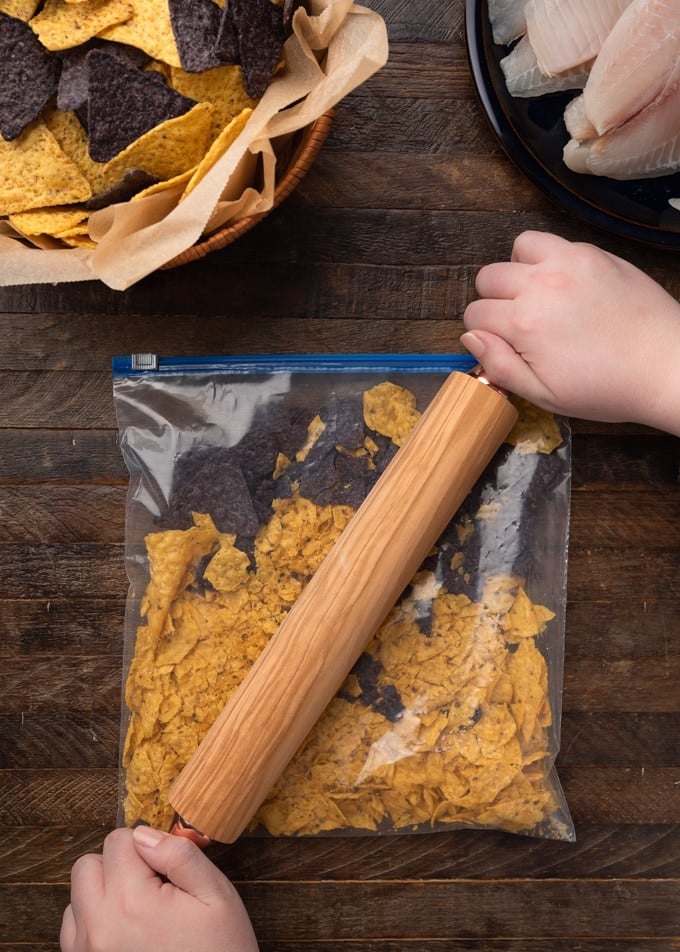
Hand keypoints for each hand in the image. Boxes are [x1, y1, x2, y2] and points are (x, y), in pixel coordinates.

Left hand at [60, 826, 258, 951]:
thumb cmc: (220, 951)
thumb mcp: (216, 896)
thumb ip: (180, 856)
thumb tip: (144, 835)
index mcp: (131, 903)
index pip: (118, 841)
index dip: (146, 848)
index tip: (166, 871)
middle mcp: (98, 929)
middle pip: (86, 866)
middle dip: (117, 865)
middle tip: (151, 887)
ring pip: (76, 898)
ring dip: (102, 895)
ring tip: (139, 913)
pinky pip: (74, 931)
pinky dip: (94, 923)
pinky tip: (127, 932)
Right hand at [462, 231, 679, 434]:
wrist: (665, 364)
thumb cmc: (607, 387)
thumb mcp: (544, 395)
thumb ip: (500, 366)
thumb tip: (470, 338)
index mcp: (524, 324)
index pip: (475, 316)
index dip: (484, 334)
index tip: (504, 345)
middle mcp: (540, 286)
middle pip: (487, 279)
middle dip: (494, 302)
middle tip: (518, 324)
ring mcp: (567, 263)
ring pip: (514, 251)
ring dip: (516, 273)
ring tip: (535, 296)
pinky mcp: (590, 253)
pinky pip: (548, 240)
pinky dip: (544, 258)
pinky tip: (560, 284)